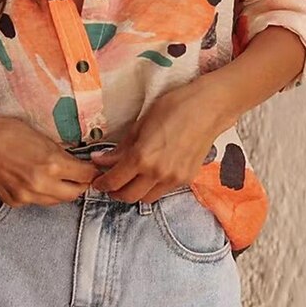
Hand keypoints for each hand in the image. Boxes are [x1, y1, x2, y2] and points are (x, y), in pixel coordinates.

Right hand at [0, 114, 99, 207]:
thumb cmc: (7, 131)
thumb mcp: (41, 136)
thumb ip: (60, 153)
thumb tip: (76, 163)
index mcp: (52, 164)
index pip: (85, 175)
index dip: (91, 171)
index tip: (92, 168)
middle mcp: (41, 185)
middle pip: (74, 194)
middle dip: (79, 184)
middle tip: (79, 175)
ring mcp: (26, 196)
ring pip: (55, 201)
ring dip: (61, 191)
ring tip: (57, 177)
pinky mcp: (14, 201)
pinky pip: (36, 201)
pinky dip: (40, 193)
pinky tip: (33, 180)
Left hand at [89, 78, 233, 203]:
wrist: (208, 108)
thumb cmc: (173, 108)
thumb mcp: (140, 124)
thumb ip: (121, 148)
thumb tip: (101, 160)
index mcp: (142, 158)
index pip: (114, 181)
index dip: (101, 183)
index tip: (97, 181)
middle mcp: (157, 173)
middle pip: (128, 196)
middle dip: (115, 192)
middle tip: (109, 182)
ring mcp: (174, 179)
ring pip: (146, 198)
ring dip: (134, 192)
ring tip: (129, 180)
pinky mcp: (186, 179)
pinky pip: (163, 192)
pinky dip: (151, 188)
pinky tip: (149, 175)